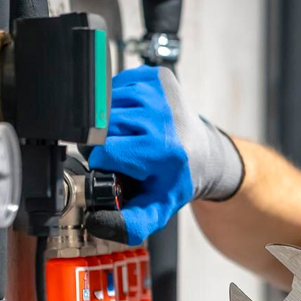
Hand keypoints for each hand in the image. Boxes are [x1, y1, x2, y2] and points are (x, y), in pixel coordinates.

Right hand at [88, 65, 243, 244]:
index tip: (113, 168)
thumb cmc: (176, 180)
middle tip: (122, 154)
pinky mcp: (156, 76)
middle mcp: (162, 115)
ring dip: (109, 122)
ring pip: (106, 105)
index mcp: (162, 149)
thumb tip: (96, 222)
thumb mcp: (155, 209)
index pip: (105, 151)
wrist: (204, 154)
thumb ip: (128, 225)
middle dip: (103, 143)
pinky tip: (133, 118)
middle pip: (103, 127)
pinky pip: (116, 87)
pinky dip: (117, 103)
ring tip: (128, 137)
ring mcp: (159, 91)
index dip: (101, 162)